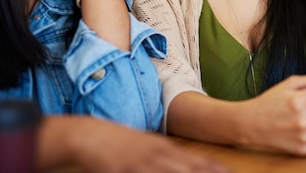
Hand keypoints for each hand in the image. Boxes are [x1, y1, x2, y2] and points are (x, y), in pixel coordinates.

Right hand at [38, 116, 229, 172]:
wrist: (92, 136)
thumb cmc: (123, 143)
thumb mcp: (150, 146)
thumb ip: (168, 156)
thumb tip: (189, 163)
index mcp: (165, 149)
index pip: (195, 160)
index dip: (213, 168)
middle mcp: (157, 155)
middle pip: (187, 169)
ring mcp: (141, 164)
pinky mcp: (124, 171)